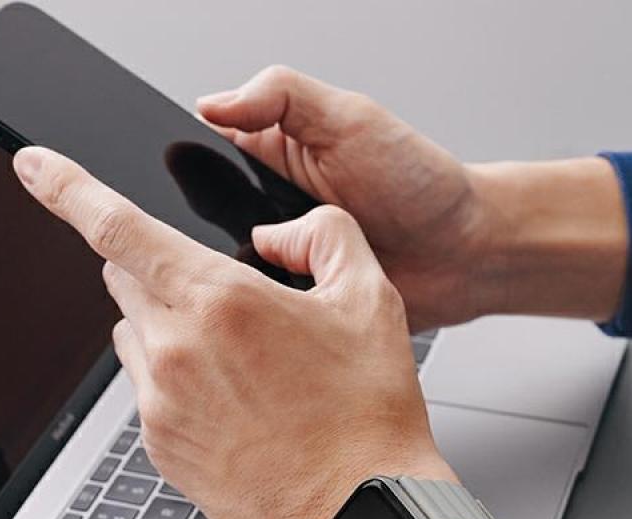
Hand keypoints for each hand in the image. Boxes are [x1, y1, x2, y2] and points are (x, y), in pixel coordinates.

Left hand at [12, 146, 453, 518]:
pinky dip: (177, 381)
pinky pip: (148, 391)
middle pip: (126, 280)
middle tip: (224, 300)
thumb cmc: (366, 417)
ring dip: (169, 329)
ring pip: (134, 337)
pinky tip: (236, 405)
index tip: (36, 169)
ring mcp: (161, 404)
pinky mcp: (160, 448)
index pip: (117, 227)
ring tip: (240, 365)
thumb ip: (325, 235)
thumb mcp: (372, 301)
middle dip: (160, 272)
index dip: (67, 187)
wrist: (359, 510)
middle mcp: (176, 350)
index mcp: (221, 302)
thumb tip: (279, 233)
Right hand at [198, 67, 629, 325]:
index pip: (206, 157)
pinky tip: (272, 305)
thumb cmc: (421, 183)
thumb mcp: (350, 119)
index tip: (166, 180)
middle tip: (230, 230)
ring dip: (235, 271)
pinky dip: (263, 308)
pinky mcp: (302, 304)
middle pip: (206, 221)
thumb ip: (282, 97)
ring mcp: (287, 260)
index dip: (183, 167)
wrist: (466, 253)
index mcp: (277, 157)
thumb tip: (214, 101)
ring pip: (230, 269)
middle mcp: (275, 211)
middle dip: (204, 230)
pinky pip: (266, 309)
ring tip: (262, 265)